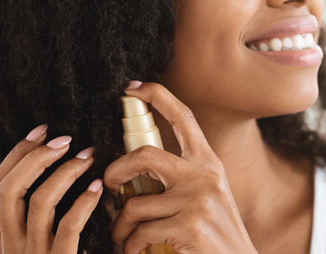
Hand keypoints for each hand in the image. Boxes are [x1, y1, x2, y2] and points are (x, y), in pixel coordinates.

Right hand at [0, 125, 102, 252]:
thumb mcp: (41, 242)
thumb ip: (41, 215)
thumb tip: (59, 170)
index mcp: (5, 236)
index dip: (17, 153)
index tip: (41, 129)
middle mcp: (11, 245)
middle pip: (9, 188)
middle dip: (36, 156)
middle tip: (66, 140)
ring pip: (39, 202)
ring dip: (66, 172)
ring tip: (90, 157)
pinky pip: (68, 227)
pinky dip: (84, 202)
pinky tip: (99, 188)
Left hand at [103, 82, 256, 253]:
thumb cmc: (215, 234)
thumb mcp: (207, 196)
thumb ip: (181, 178)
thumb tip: (135, 170)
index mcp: (208, 163)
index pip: (183, 117)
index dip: (157, 96)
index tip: (132, 87)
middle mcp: (204, 176)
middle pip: (145, 155)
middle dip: (116, 170)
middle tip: (110, 185)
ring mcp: (197, 201)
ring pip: (134, 204)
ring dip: (119, 226)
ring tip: (122, 237)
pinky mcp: (189, 227)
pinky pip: (140, 232)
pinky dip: (129, 245)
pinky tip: (134, 251)